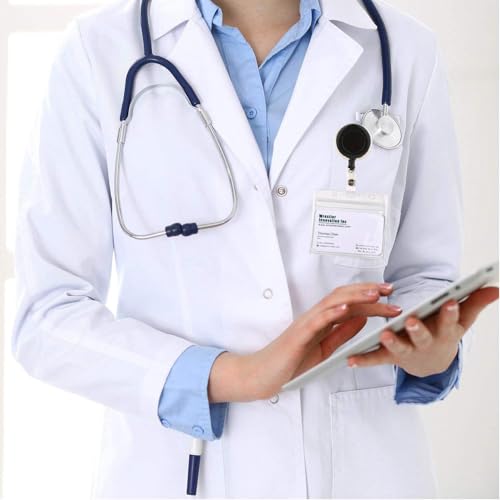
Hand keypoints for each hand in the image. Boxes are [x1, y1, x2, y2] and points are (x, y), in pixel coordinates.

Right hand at [208, 282, 401, 402]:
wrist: (265, 374)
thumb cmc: (291, 361)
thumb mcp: (324, 347)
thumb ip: (342, 333)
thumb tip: (362, 318)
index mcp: (322, 320)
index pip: (348, 302)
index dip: (368, 296)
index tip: (388, 294)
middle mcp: (315, 317)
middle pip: (343, 296)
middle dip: (367, 291)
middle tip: (389, 289)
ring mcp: (306, 323)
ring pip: (333, 303)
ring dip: (355, 297)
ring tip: (374, 294)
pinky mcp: (299, 334)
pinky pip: (318, 320)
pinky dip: (333, 312)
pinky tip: (347, 308)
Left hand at [347, 286, 498, 376]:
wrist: (431, 363)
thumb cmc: (444, 334)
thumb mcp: (461, 320)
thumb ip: (475, 302)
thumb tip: (494, 287)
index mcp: (444, 332)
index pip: (450, 321)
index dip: (450, 313)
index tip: (450, 302)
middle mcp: (426, 343)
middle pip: (423, 337)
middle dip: (418, 329)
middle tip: (411, 320)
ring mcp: (407, 352)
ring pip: (399, 348)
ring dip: (392, 342)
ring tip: (384, 335)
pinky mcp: (390, 357)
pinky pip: (376, 359)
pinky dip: (364, 360)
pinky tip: (351, 359)